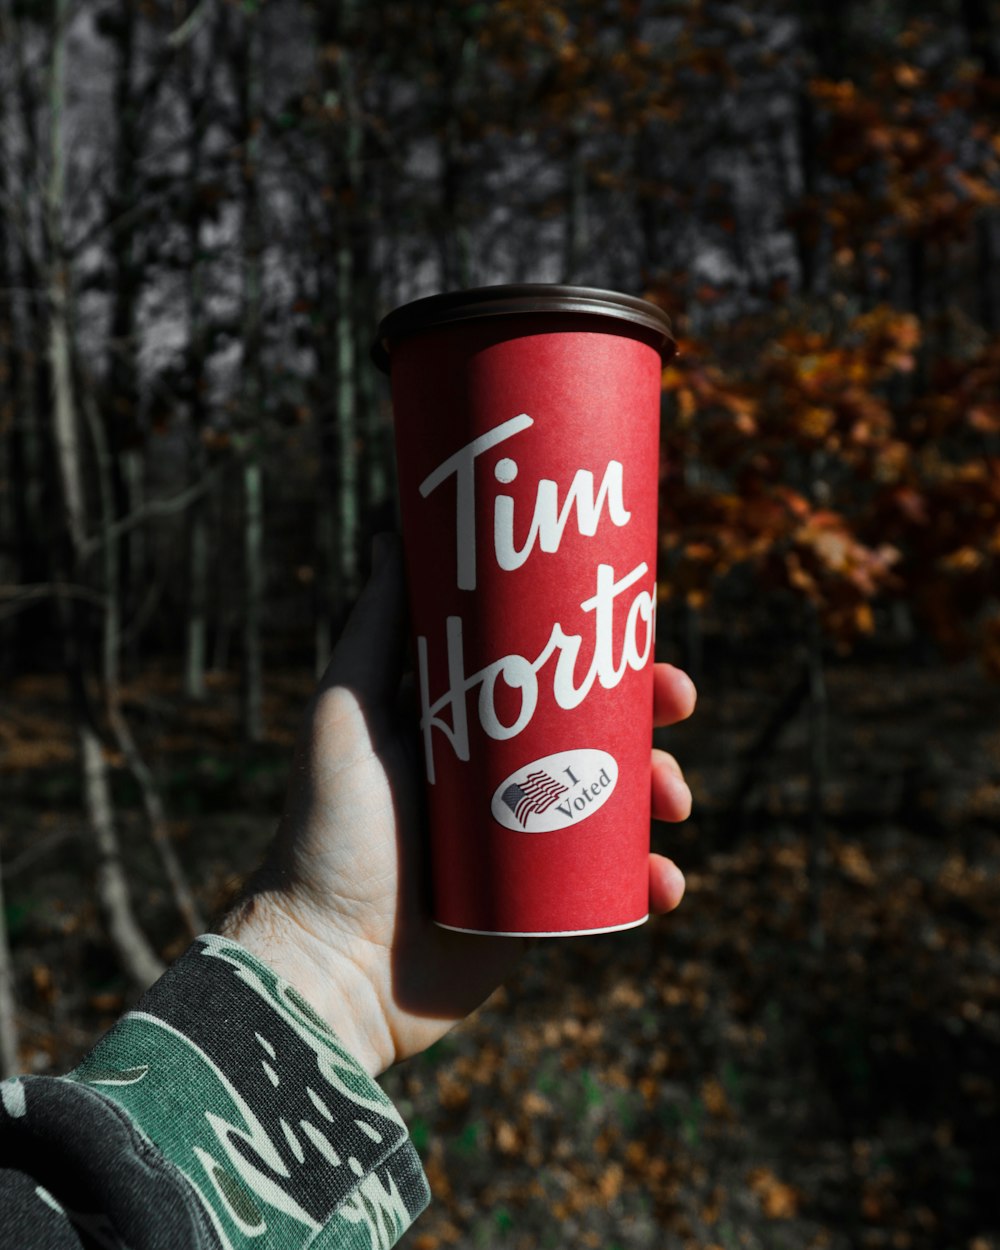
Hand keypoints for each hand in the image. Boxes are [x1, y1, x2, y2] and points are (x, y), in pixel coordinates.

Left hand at [219, 536, 695, 1075]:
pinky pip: (611, 886)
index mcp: (461, 726)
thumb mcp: (346, 715)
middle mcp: (496, 778)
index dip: (599, 649)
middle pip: (594, 732)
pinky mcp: (539, 910)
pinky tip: (664, 885)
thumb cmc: (329, 834)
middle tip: (679, 707)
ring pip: (615, 803)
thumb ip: (375, 630)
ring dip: (664, 792)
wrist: (329, 968)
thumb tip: (395, 529)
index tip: (641, 631)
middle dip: (648, 717)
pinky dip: (649, 882)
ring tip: (675, 803)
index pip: (545, 672)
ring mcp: (522, 844)